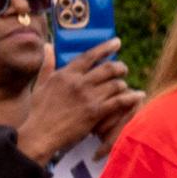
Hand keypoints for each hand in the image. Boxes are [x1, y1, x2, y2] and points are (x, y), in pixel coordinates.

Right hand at [15, 43, 145, 162]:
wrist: (39, 135)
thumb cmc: (38, 112)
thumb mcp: (40, 84)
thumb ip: (47, 64)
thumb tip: (48, 45)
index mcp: (65, 75)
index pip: (89, 56)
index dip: (105, 47)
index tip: (117, 42)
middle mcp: (78, 83)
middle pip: (108, 68)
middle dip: (120, 67)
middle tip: (123, 69)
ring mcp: (88, 97)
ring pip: (115, 84)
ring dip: (123, 84)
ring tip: (124, 86)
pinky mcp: (95, 112)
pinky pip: (119, 101)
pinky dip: (131, 97)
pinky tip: (138, 95)